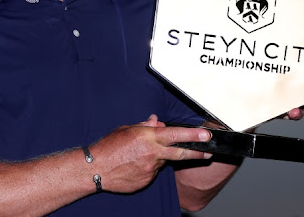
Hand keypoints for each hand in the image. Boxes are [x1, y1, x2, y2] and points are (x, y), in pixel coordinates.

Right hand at [89, 114, 211, 193]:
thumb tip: (157, 122)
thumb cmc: (109, 146)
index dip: (193, 135)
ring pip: (162, 162)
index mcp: (148, 138)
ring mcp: (150, 169)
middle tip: (207, 152)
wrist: (96, 168)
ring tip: (138, 155)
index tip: (206, 135)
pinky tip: (134, 165)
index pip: (176, 135)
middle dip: (196, 152)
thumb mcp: (127, 129)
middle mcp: (152, 153)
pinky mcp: (146, 181)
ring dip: (157, 157)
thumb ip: (145, 126)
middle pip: (180, 154)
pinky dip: (148, 167)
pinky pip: (152, 172)